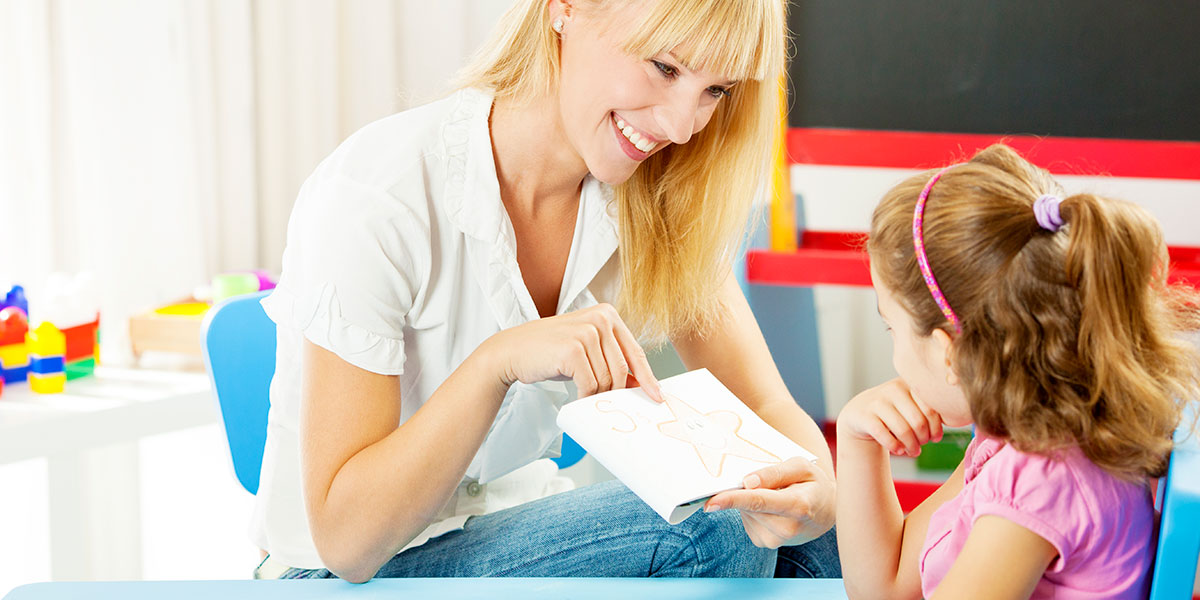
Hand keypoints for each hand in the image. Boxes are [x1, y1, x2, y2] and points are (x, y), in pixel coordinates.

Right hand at [482, 303, 662, 400]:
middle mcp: (600, 318)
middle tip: (601, 401)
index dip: (647, 378)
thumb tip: (638, 384)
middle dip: (613, 391)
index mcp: (608, 314)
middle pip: (622, 369)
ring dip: (595, 394)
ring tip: (580, 392)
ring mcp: (586, 332)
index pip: (636, 352)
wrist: (512, 351)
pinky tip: (574, 395)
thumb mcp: (587, 349)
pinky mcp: (572, 349)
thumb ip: (612, 359)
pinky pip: (590, 385)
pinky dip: (583, 396)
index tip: (657, 396)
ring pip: (606, 379)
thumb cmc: (550, 352)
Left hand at [704, 457, 835, 547]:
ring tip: (776, 495)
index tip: (711, 502)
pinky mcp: (763, 542)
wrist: (826, 512)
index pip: (759, 502)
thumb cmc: (814, 485)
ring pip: (745, 511)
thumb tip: (747, 482)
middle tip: (766, 481)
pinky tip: (770, 508)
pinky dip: (752, 510)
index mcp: (798, 506)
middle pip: (748, 505)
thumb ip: (775, 472)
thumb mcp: (801, 467)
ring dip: (751, 499)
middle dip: (745, 489)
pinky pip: (746, 519)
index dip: (733, 500)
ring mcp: (774, 540)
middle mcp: (786, 528)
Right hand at [837, 378, 943, 456]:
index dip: (936, 428)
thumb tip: (959, 415)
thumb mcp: (911, 404)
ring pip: (903, 430)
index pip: (932, 409)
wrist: (860, 413)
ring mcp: (877, 402)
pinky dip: (894, 446)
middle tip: (922, 446)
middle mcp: (893, 389)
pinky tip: (898, 450)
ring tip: (914, 452)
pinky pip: (884, 435)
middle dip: (923, 439)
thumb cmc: (895, 412)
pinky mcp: (864, 416)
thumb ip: (931, 407)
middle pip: (919, 422)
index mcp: (910, 384)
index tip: (935, 438)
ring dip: (911, 446)